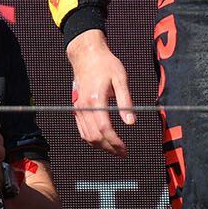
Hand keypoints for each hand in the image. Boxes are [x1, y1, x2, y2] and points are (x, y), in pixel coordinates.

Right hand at [67, 30, 134, 156]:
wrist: (86, 55)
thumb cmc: (106, 65)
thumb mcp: (121, 79)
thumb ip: (126, 101)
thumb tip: (131, 123)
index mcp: (96, 99)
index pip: (104, 128)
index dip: (115, 142)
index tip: (125, 149)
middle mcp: (84, 106)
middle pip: (94, 136)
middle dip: (109, 148)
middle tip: (123, 153)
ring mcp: (78, 108)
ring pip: (86, 136)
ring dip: (101, 146)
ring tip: (116, 150)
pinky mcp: (77, 108)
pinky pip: (82, 130)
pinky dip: (92, 139)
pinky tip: (103, 141)